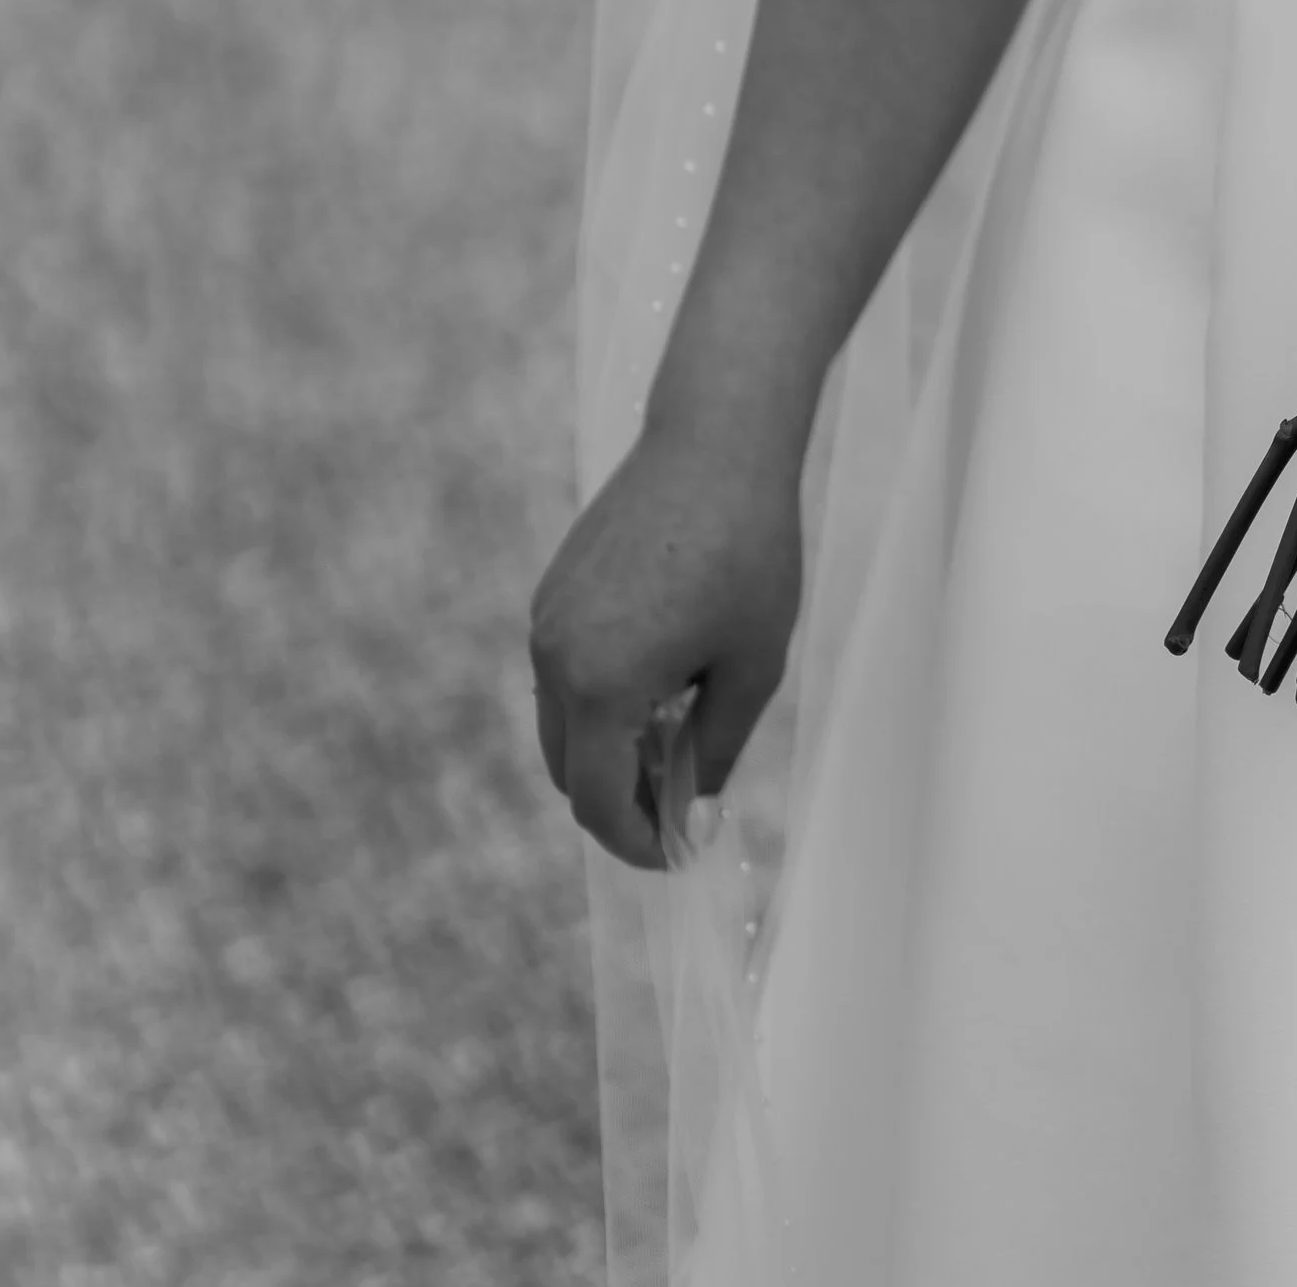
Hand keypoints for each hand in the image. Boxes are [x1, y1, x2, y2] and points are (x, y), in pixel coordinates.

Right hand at [528, 396, 803, 867]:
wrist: (716, 441)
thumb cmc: (748, 551)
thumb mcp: (750, 668)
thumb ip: (713, 752)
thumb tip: (690, 812)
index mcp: (598, 684)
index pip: (597, 803)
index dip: (638, 844)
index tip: (680, 856)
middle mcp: (553, 655)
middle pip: (567, 771)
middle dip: (619, 803)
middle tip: (682, 809)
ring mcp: (546, 617)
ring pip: (561, 722)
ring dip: (607, 751)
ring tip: (678, 743)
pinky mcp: (554, 587)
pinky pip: (564, 671)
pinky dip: (599, 700)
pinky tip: (661, 683)